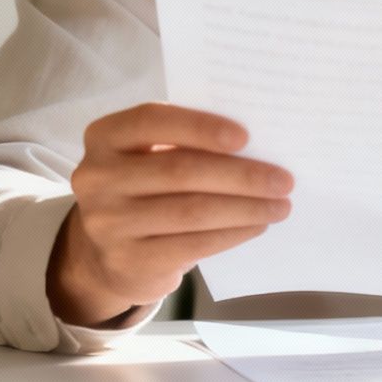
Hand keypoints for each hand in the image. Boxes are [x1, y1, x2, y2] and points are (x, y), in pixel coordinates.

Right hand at [47, 102, 292, 327]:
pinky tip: (257, 225)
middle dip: (241, 175)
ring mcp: (108, 223)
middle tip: (284, 179)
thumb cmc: (146, 187)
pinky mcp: (128, 260)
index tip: (245, 136)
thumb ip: (186, 143)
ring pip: (192, 211)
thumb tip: (259, 145)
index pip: (152, 121)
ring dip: (246, 207)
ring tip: (281, 204)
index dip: (200, 127)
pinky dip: (233, 233)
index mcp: (105, 137)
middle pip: (180, 170)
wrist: (106, 252)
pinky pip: (193, 244)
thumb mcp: (150, 156)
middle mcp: (97, 178)